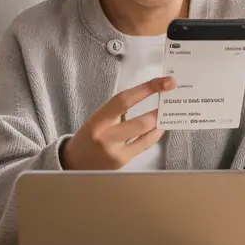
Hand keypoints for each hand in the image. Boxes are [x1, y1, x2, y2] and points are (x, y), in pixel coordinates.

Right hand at [61, 76, 175, 169]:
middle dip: (159, 110)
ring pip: (145, 134)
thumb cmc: (88, 136)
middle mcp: (106, 136)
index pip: (124, 100)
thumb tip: (146, 95)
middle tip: (171, 99)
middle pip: (140, 121)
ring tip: (167, 113)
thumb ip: (117, 111)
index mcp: (98, 120)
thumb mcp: (97, 119)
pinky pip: (144, 145)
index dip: (146, 89)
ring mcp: (116, 151)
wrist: (74, 162)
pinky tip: (159, 128)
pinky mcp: (123, 161)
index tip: (163, 82)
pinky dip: (154, 135)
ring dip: (159, 122)